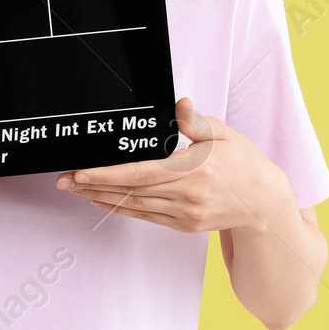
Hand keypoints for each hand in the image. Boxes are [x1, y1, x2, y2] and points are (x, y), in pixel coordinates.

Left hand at [55, 97, 295, 232]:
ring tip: (76, 189)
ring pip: (134, 207)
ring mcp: (185, 214)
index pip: (140, 172)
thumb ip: (196, 121)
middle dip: (93, 185)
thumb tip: (177, 104)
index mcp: (194, 169)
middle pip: (130, 191)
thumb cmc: (243, 163)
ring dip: (102, 198)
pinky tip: (104, 201)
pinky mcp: (184, 225)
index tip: (81, 170)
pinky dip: (122, 209)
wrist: (264, 204)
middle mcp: (187, 195)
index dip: (107, 173)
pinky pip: (146, 217)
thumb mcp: (224, 133)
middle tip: (64, 180)